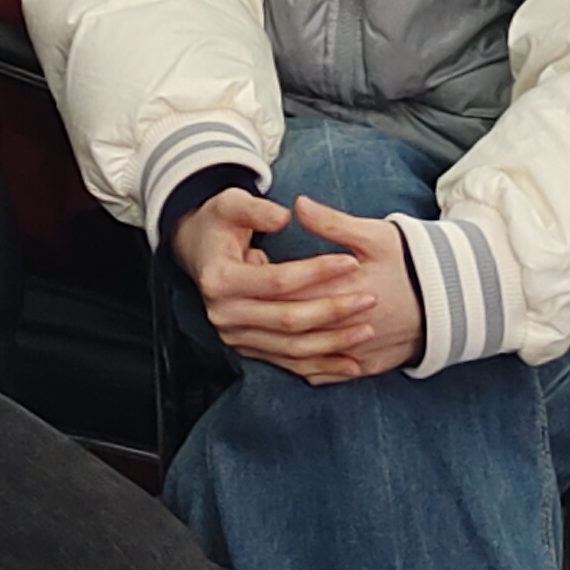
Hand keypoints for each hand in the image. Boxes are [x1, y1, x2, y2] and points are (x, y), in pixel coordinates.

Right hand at [174, 188, 426, 384]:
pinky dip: (322, 365)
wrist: (199, 251)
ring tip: (368, 329)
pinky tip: (352, 364)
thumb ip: (257, 209)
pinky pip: (289, 364)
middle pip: (287, 319)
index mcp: (219, 279)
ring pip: (291, 348)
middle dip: (333, 311)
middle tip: (371, 298)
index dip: (317, 272)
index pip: (277, 281)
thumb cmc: (220, 223)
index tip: (353, 262)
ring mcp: (235, 336)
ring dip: (332, 342)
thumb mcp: (231, 203)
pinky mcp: (247, 349)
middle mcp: (224, 314)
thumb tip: (286, 216)